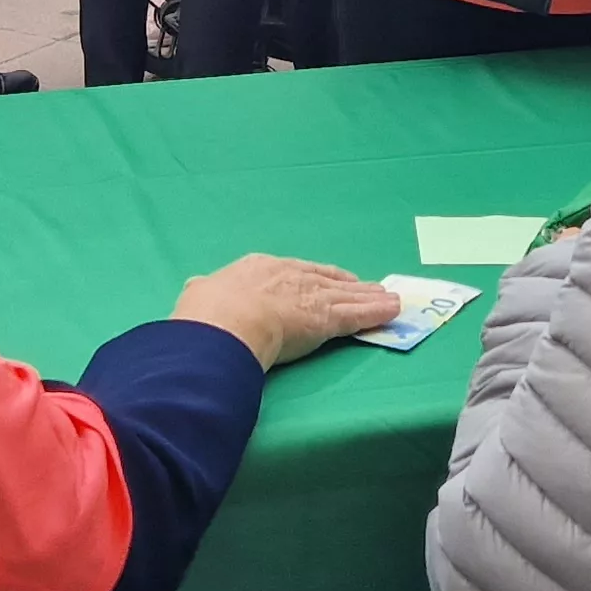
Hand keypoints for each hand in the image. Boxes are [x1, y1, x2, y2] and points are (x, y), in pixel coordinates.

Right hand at [171, 255, 404, 369]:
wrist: (226, 322)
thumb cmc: (206, 313)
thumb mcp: (199, 293)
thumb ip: (204, 291)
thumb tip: (197, 289)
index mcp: (258, 268)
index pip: (293, 271)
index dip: (312, 276)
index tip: (323, 279)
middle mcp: (290, 276)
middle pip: (326, 279)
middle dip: (347, 284)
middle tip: (366, 286)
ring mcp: (311, 296)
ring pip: (347, 295)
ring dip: (369, 297)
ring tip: (388, 297)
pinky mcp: (326, 320)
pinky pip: (358, 316)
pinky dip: (377, 313)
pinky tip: (393, 310)